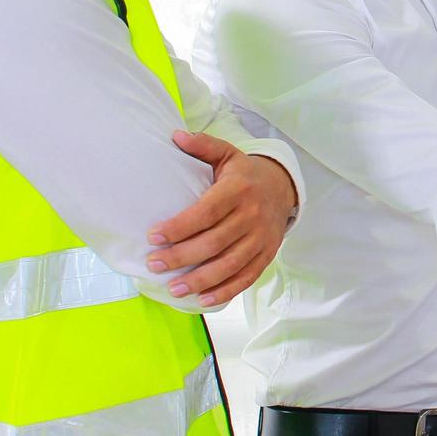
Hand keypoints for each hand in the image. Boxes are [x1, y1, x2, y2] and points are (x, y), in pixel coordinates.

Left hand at [145, 131, 296, 306]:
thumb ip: (202, 145)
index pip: (205, 213)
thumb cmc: (244, 173)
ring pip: (229, 265)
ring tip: (173, 288)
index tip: (153, 237)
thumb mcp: (227, 154)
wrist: (283, 187)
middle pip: (213, 242)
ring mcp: (261, 237)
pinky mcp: (267, 254)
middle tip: (154, 264)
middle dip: (181, 257)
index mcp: (237, 189)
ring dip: (200, 280)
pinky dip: (225, 291)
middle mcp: (251, 215)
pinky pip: (246, 277)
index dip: (179, 227)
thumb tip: (174, 136)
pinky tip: (202, 299)